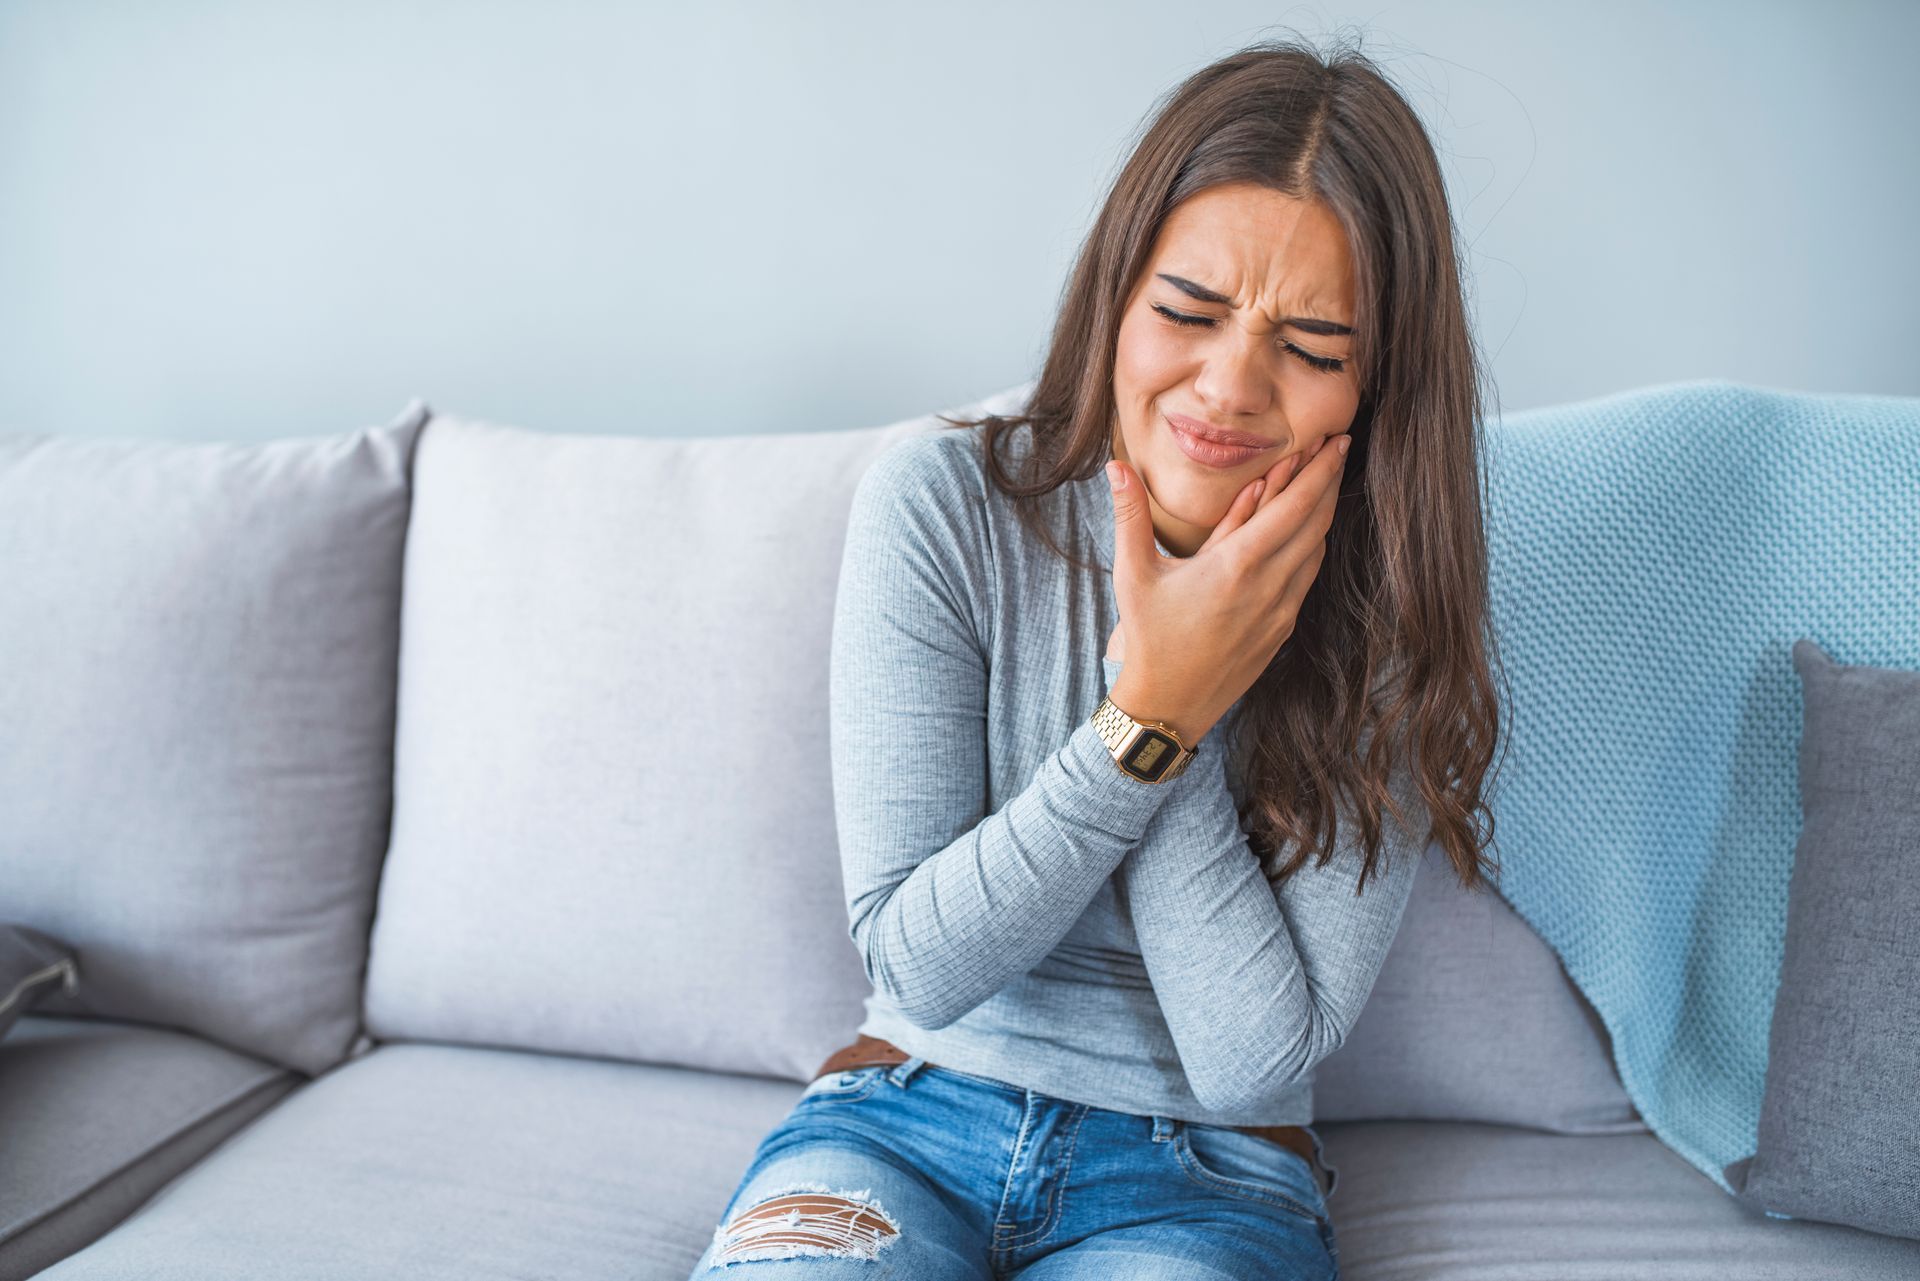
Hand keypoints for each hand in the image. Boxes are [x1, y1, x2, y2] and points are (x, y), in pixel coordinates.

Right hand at [1104, 432, 1348, 743]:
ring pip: (1317, 550)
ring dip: (1323, 513)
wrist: (1168, 705)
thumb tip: (1116, 466)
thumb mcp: (1134, 574)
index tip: (1335, 440)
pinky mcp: (1282, 630)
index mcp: (1236, 566)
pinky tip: (1305, 532)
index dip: (1320, 469)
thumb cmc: (1149, 638)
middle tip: (1339, 447)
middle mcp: (1268, 587)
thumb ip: (1131, 515)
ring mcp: (1281, 611)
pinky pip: (1306, 577)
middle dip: (1330, 480)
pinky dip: (1311, 546)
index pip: (1295, 506)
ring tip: (1323, 482)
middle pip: (1317, 522)